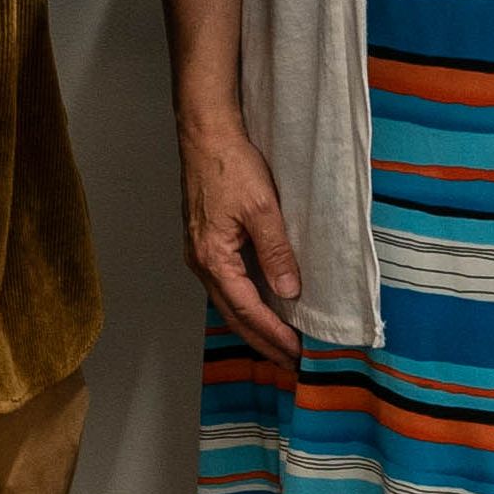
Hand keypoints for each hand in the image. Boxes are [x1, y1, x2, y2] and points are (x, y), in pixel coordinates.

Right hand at [178, 119, 302, 368]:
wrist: (205, 133)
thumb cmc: (229, 164)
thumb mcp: (261, 208)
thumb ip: (276, 251)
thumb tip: (289, 290)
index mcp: (212, 258)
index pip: (246, 309)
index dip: (272, 332)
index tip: (295, 351)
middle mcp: (200, 261)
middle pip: (232, 313)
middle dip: (260, 339)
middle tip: (287, 360)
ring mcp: (198, 252)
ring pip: (226, 300)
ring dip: (251, 322)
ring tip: (276, 339)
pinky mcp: (202, 240)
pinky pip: (223, 283)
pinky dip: (242, 300)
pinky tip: (257, 302)